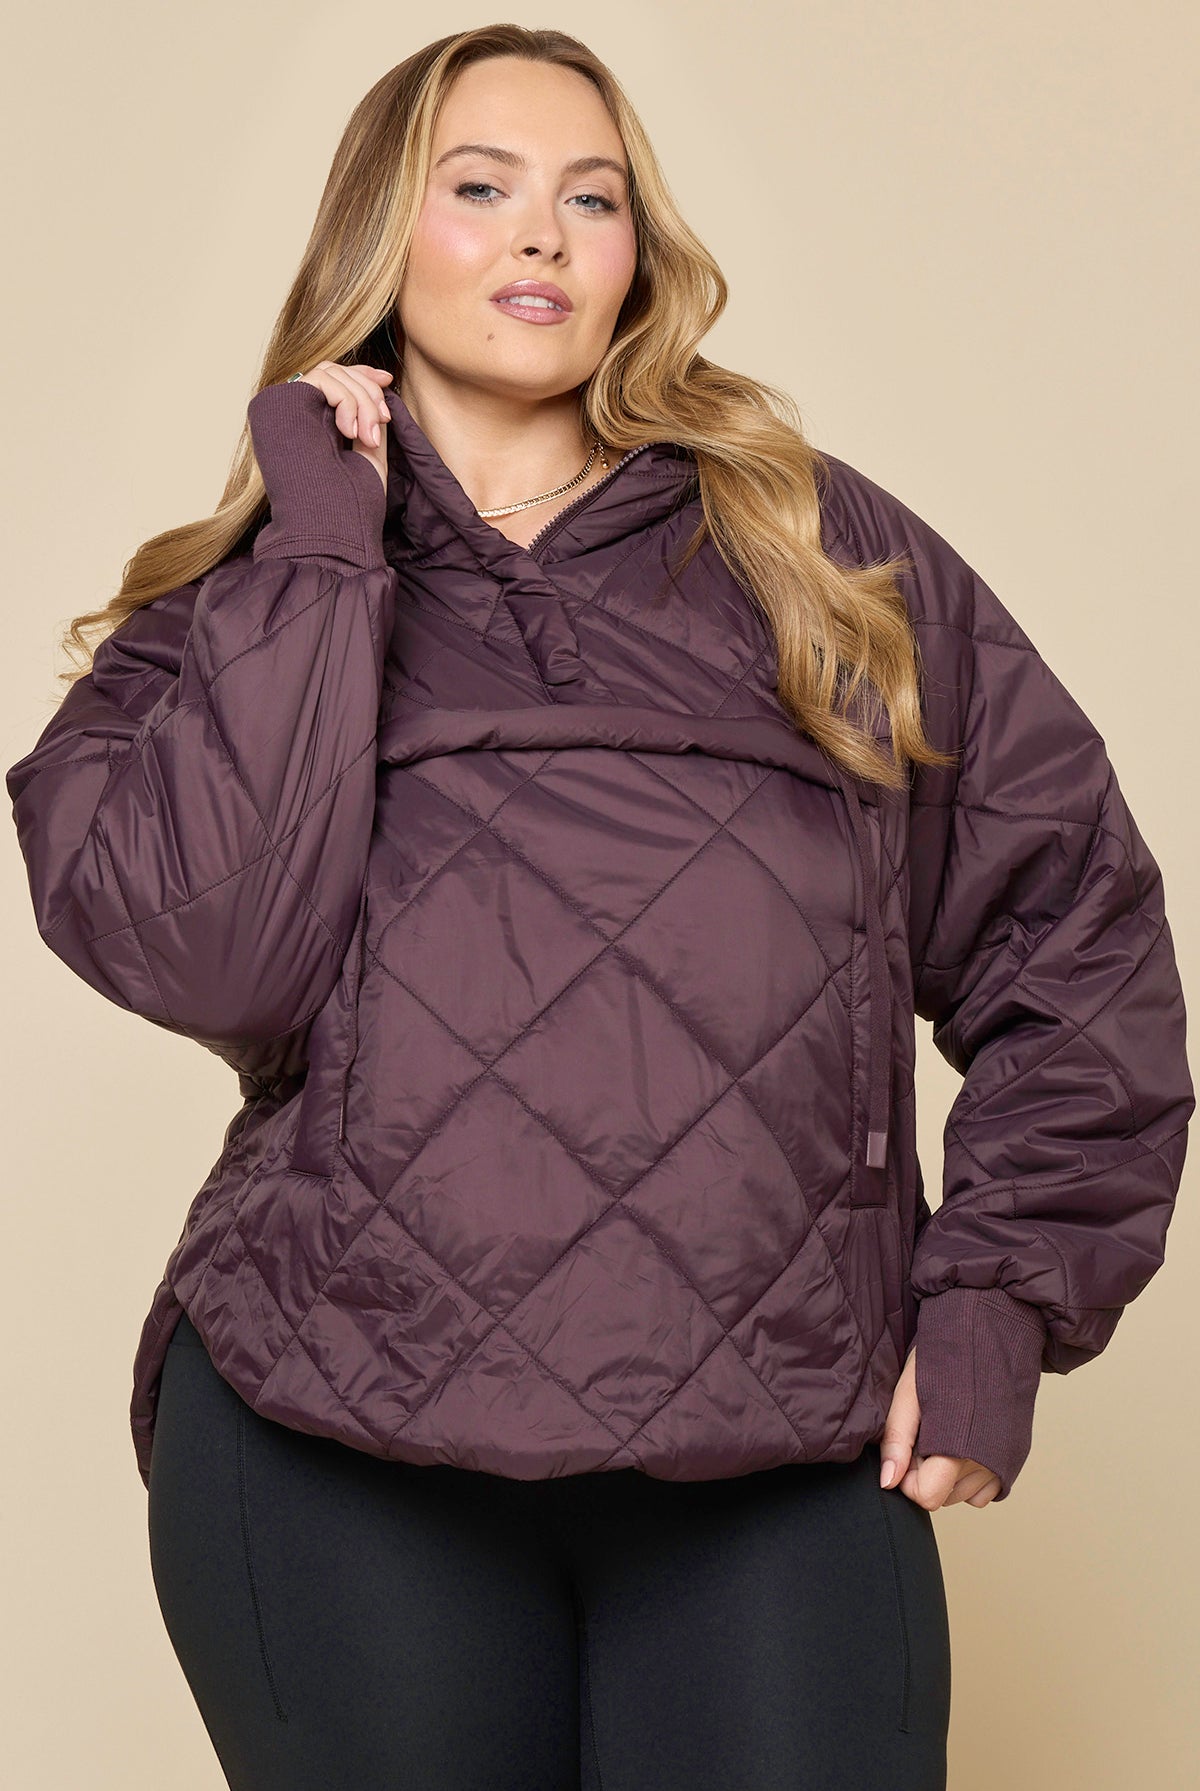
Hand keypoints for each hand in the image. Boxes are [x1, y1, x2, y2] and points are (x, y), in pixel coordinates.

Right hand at [290, 361, 392, 492]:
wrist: (332, 526)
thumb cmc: (350, 503)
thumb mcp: (369, 453)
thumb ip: (370, 420)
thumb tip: (377, 384)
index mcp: (312, 426)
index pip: (335, 380)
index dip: (362, 375)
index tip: (387, 381)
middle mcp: (295, 415)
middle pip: (335, 372)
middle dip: (367, 391)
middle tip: (383, 420)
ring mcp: (285, 410)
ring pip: (330, 373)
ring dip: (361, 399)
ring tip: (367, 438)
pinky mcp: (279, 404)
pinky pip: (321, 379)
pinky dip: (346, 399)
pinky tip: (351, 432)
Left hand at [878, 1343, 1003, 1508]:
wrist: (992, 1329)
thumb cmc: (945, 1356)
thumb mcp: (909, 1393)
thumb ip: (898, 1441)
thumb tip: (887, 1483)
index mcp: (958, 1448)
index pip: (927, 1497)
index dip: (908, 1475)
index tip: (909, 1445)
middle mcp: (988, 1462)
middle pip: (943, 1497)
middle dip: (928, 1472)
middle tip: (928, 1430)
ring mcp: (1006, 1462)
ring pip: (964, 1495)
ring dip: (949, 1474)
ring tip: (947, 1429)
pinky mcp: (1017, 1456)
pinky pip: (987, 1489)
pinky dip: (972, 1475)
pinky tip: (965, 1440)